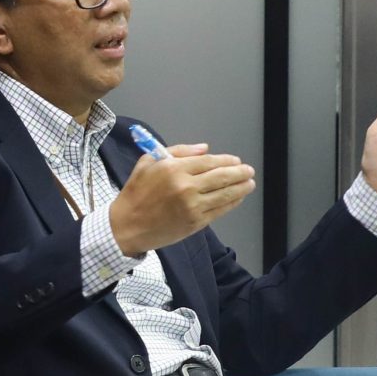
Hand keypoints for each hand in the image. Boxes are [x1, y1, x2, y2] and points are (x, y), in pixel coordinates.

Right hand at [107, 142, 254, 258]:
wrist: (126, 226)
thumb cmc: (135, 193)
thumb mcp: (148, 163)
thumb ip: (177, 152)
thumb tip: (204, 149)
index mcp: (173, 168)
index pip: (208, 161)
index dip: (225, 160)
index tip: (235, 160)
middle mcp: (185, 186)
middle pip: (221, 176)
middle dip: (239, 172)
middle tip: (249, 170)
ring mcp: (192, 206)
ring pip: (224, 194)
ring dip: (241, 187)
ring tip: (250, 183)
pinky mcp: (195, 222)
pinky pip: (219, 210)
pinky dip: (232, 202)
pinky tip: (238, 197)